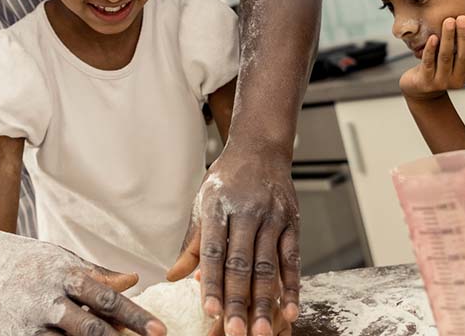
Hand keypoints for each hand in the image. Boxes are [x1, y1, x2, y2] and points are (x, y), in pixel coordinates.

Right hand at [0, 230, 164, 335]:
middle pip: (90, 328)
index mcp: (65, 274)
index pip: (107, 297)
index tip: (160, 331)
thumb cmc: (29, 260)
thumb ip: (98, 274)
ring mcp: (29, 324)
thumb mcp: (63, 259)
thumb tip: (135, 280)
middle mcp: (48, 300)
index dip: (135, 316)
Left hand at [166, 150, 299, 335]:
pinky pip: (292, 259)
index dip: (211, 282)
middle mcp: (246, 211)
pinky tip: (289, 311)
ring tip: (260, 332)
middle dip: (238, 301)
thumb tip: (172, 277)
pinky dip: (292, 287)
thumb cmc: (226, 180)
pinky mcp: (293, 222)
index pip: (213, 251)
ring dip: (264, 302)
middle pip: (241, 264)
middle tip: (234, 333)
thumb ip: (192, 244)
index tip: (210, 310)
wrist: (260, 148)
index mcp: (218, 206)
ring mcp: (272, 217)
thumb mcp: (203, 203)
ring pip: (268, 266)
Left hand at [400, 16, 464, 100]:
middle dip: (464, 36)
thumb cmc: (442, 66)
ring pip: (446, 57)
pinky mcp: (426, 82)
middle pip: (464, 56)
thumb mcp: (456, 58)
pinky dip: (431, 49)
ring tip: (449, 21)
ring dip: (448, 38)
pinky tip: (432, 37)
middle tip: (463, 18)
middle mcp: (459, 80)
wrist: (421, 89)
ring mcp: (442, 82)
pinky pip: (428, 63)